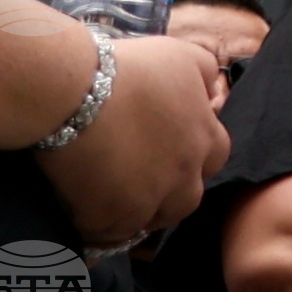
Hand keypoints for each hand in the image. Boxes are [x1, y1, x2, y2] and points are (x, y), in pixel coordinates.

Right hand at [39, 37, 225, 243]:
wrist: (77, 92)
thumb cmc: (129, 68)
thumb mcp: (183, 56)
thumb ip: (205, 76)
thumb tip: (211, 95)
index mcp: (205, 137)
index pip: (214, 160)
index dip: (190, 161)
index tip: (165, 157)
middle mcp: (186, 172)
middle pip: (186, 200)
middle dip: (167, 198)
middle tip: (136, 189)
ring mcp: (152, 198)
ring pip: (150, 221)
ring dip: (135, 218)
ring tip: (108, 208)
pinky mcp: (114, 216)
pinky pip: (110, 234)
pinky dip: (98, 231)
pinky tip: (82, 219)